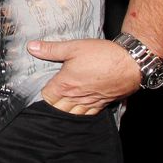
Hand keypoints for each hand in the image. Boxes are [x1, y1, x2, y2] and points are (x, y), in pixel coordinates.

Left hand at [27, 38, 141, 114]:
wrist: (131, 63)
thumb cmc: (102, 55)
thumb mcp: (73, 47)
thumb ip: (51, 49)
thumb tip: (31, 47)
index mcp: (66, 85)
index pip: (46, 97)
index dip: (42, 93)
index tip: (41, 87)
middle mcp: (77, 97)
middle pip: (58, 109)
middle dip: (52, 105)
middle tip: (49, 98)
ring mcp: (90, 102)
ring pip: (72, 115)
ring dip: (65, 111)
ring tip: (61, 106)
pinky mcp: (103, 104)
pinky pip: (88, 115)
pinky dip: (81, 114)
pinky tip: (78, 111)